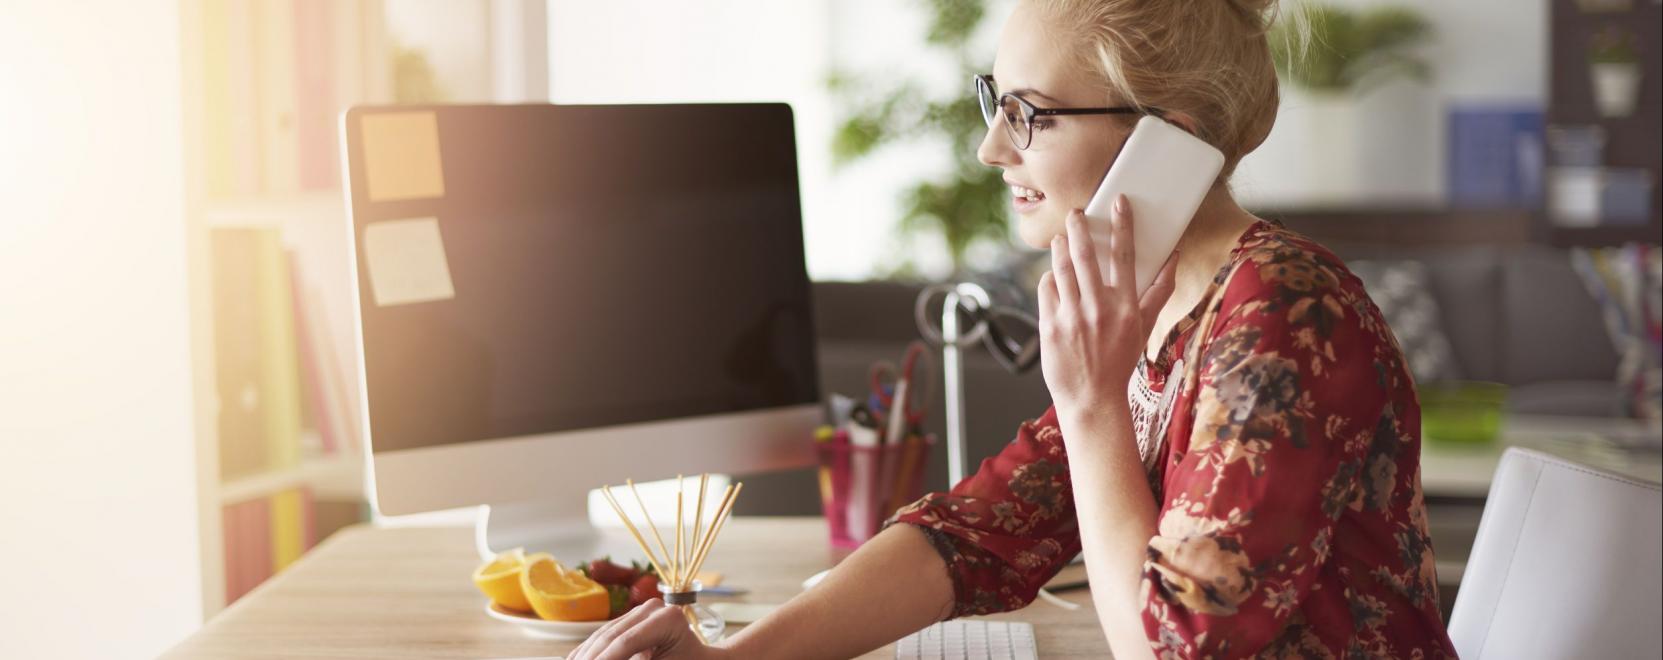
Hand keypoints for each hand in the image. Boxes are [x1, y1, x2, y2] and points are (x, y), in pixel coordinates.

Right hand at [566, 599, 728, 659]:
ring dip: (586, 654)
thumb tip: (604, 659)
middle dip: (592, 658)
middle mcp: (653, 608)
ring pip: (603, 636)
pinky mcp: (631, 618)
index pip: (626, 643)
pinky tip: (577, 659)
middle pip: (610, 637)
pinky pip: (604, 635)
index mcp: (668, 618)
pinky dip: (589, 650)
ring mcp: (641, 611)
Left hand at [1037, 195, 1177, 417]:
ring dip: (1060, 247)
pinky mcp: (1050, 326)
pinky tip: (1054, 277)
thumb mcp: (1144, 327)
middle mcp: (1099, 309)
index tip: (1118, 203)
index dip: (1122, 225)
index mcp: (1126, 307)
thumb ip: (1159, 292)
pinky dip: (1049, 279)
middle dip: (1079, 227)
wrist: (1092, 399)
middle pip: (1086, 255)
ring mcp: (1072, 317)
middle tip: (1075, 213)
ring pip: (1061, 268)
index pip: (1125, 255)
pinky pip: (1046, 289)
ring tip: (1062, 239)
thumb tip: (1174, 258)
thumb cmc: (1119, 361)